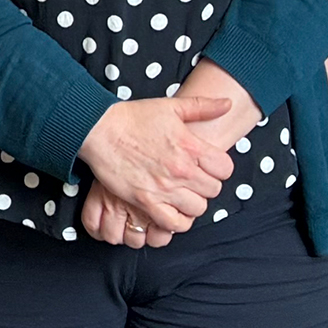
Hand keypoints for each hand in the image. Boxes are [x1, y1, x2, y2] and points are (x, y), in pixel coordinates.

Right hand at [77, 94, 232, 236]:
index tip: (208, 166)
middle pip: (213, 191)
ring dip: (192, 203)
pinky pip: (174, 223)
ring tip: (181, 194)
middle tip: (192, 180)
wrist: (100, 129)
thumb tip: (227, 104)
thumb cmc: (133, 117)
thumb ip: (203, 106)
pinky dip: (176, 220)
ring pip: (198, 208)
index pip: (225, 169)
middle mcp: (181, 170)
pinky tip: (170, 209)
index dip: (219, 168)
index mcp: (191, 146)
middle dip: (205, 185)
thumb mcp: (171, 106)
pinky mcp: (146, 201)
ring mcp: (164, 188)